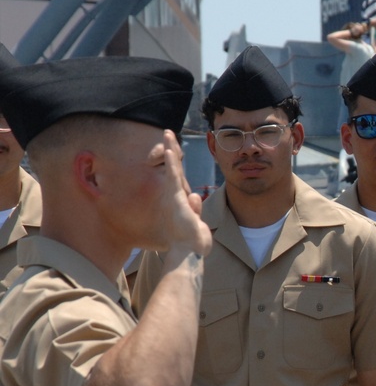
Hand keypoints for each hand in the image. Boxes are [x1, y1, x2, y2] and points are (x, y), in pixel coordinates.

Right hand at [162, 130, 211, 257]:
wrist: (189, 252)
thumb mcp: (197, 224)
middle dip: (171, 150)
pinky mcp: (176, 198)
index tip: (174, 150)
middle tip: (167, 134)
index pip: (180, 179)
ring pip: (173, 168)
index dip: (177, 164)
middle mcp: (175, 196)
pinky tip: (169, 149)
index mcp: (181, 202)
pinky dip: (171, 163)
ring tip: (167, 134)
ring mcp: (175, 196)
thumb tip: (195, 197)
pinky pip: (173, 177)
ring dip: (170, 150)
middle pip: (174, 168)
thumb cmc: (192, 243)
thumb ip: (196, 211)